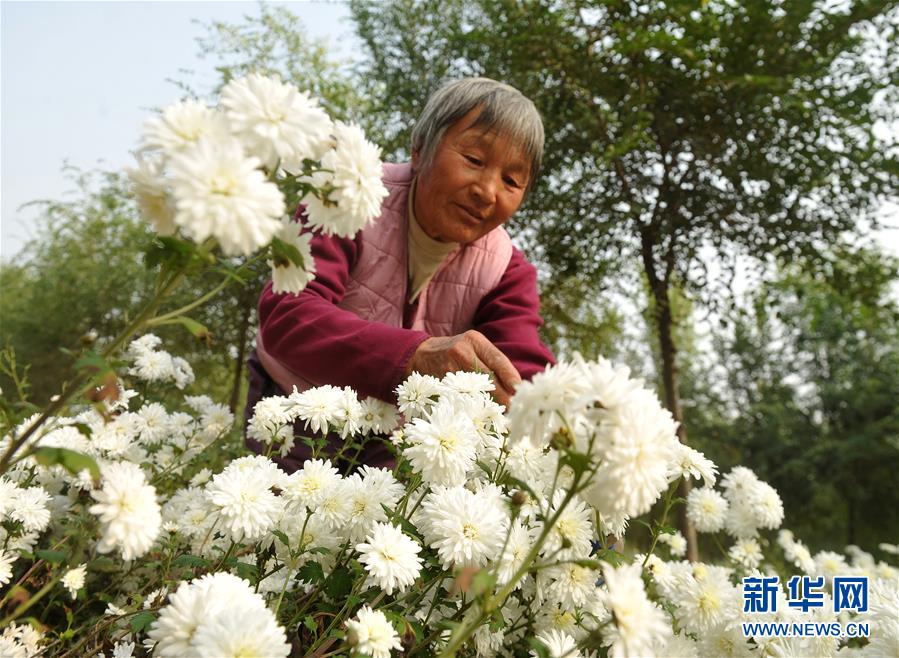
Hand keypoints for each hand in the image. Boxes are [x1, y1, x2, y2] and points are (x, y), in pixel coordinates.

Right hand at [405, 330, 521, 406]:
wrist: (420, 354)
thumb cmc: (454, 354)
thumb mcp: (472, 349)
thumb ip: (490, 363)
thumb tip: (514, 387)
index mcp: (475, 340)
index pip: (498, 359)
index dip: (510, 377)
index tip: (519, 391)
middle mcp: (462, 350)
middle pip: (488, 377)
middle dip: (502, 395)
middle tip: (513, 408)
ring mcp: (449, 366)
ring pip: (474, 389)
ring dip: (488, 403)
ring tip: (498, 413)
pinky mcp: (439, 382)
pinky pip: (459, 397)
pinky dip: (470, 406)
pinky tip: (477, 413)